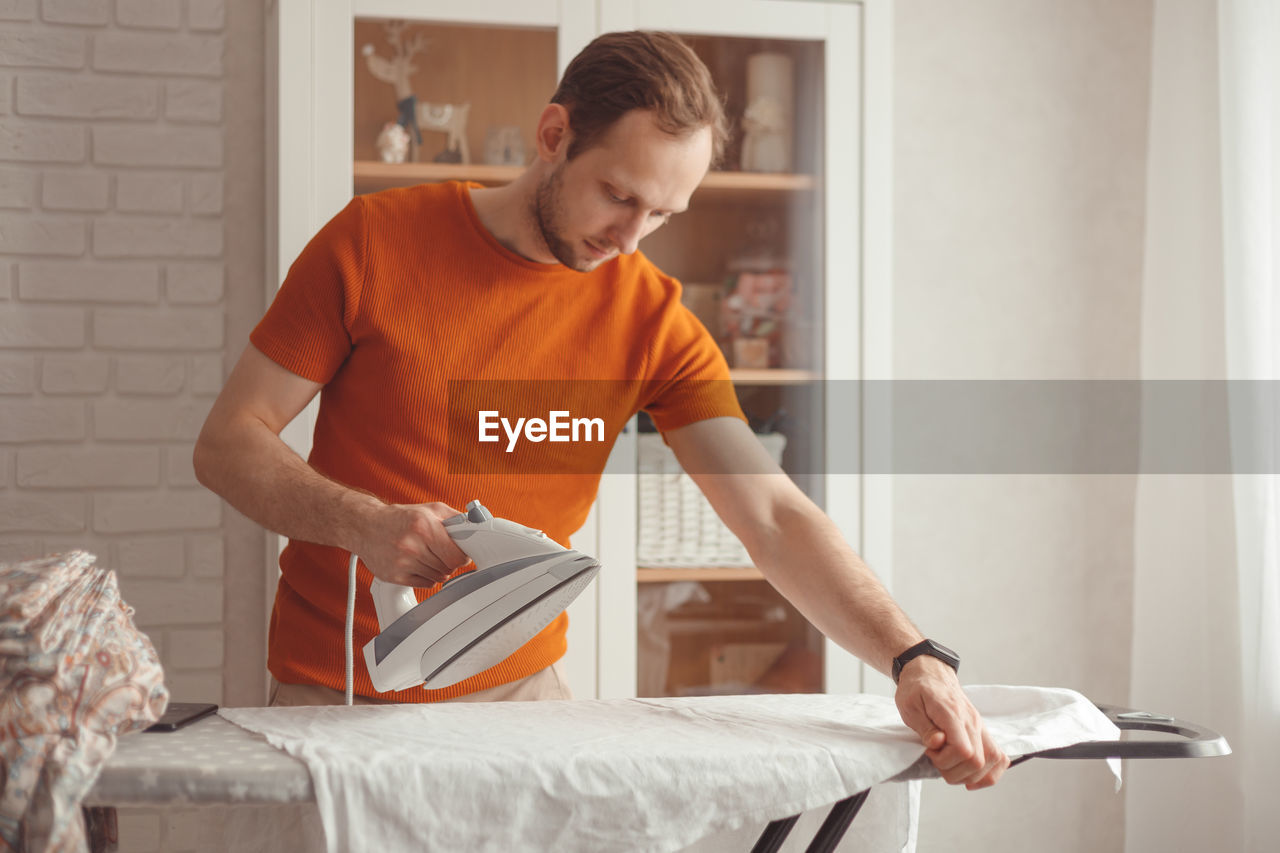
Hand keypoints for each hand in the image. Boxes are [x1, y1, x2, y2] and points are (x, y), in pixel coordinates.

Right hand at [355, 502, 470, 586]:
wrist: (365, 526)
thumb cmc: (400, 517)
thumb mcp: (430, 509)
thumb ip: (456, 518)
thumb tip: (477, 527)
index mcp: (423, 526)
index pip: (457, 555)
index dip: (463, 556)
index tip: (462, 554)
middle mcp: (412, 545)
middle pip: (449, 568)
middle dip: (450, 561)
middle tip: (443, 552)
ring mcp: (402, 562)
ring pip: (438, 577)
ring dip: (439, 569)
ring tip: (428, 556)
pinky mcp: (395, 576)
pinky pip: (426, 584)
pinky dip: (427, 577)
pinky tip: (419, 564)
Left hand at [894, 655, 1008, 788]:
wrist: (930, 672)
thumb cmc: (917, 689)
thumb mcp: (910, 705)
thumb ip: (924, 727)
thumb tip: (938, 743)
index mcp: (953, 714)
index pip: (964, 751)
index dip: (945, 760)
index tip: (929, 752)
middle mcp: (972, 721)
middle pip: (978, 761)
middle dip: (954, 771)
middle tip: (936, 759)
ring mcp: (980, 726)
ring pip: (993, 761)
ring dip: (971, 775)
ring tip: (950, 766)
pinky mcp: (982, 731)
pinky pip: (999, 757)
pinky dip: (989, 772)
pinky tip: (972, 776)